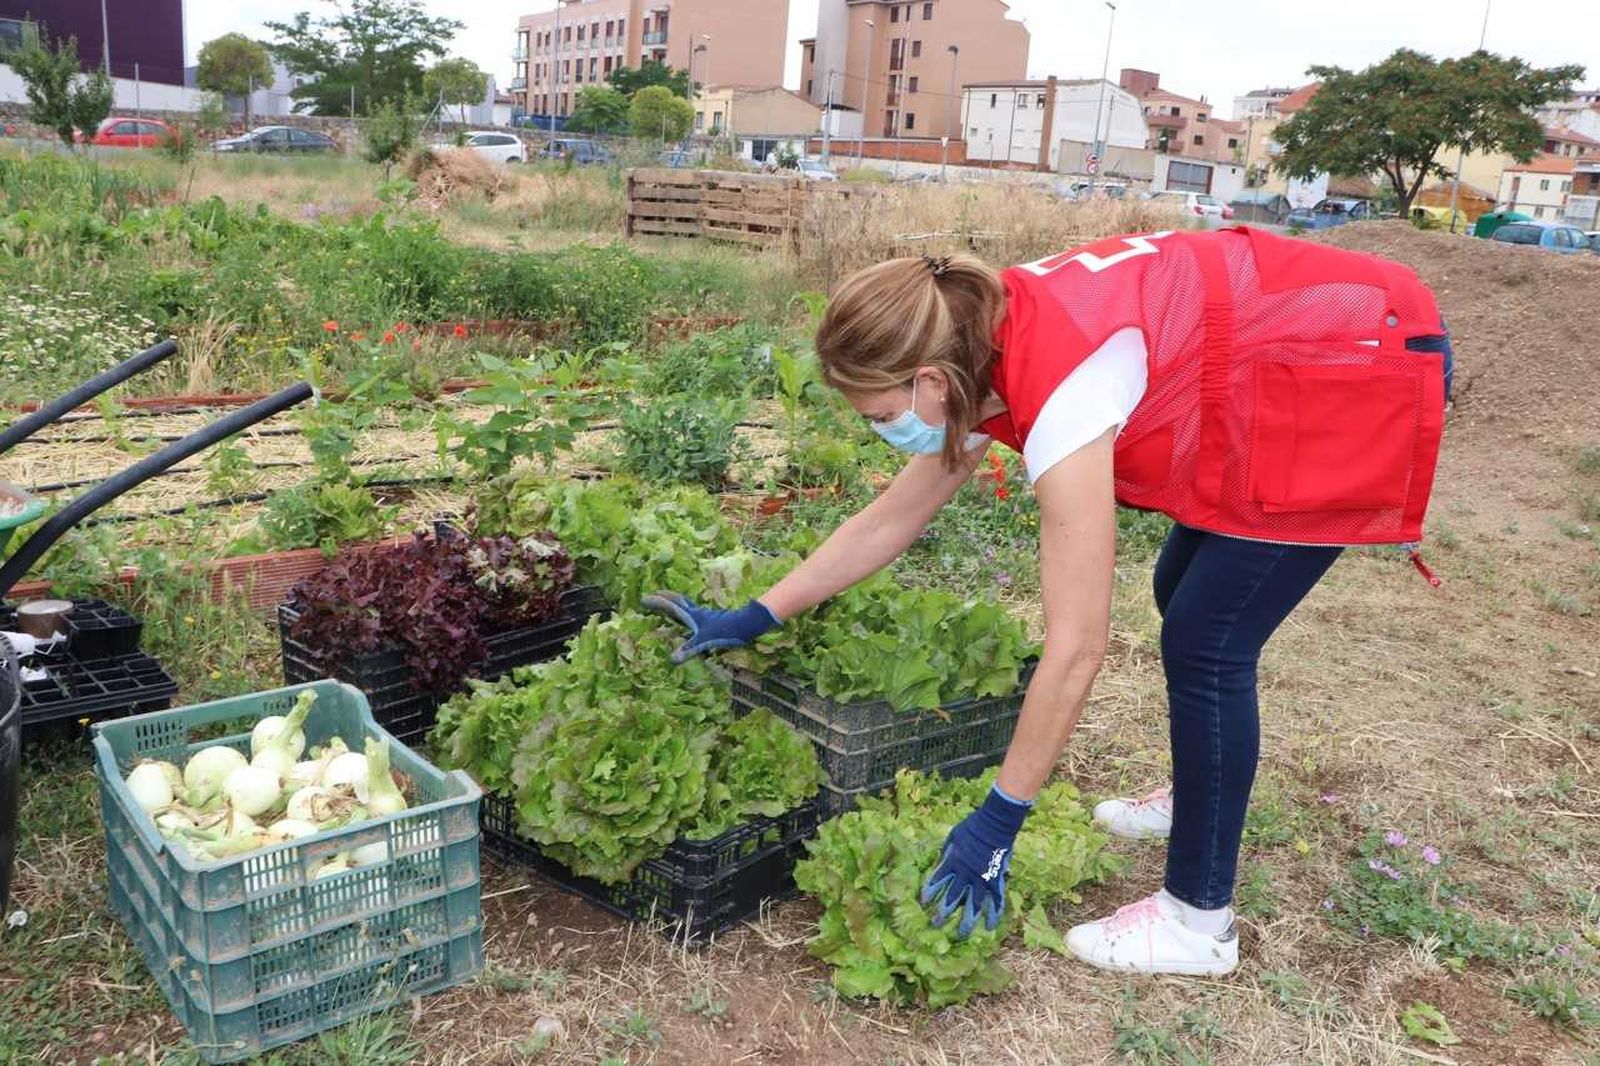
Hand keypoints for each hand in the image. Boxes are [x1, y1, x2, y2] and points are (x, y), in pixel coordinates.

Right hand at [640, 592, 780, 662]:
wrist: (747, 624)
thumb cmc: (725, 631)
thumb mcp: (705, 642)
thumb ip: (689, 650)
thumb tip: (672, 660)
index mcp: (692, 615)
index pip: (671, 606)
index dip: (657, 602)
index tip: (643, 599)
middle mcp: (697, 612)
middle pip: (678, 601)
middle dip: (665, 597)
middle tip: (654, 594)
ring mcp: (705, 616)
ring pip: (687, 606)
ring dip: (676, 603)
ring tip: (669, 604)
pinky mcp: (712, 621)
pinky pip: (694, 614)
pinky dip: (686, 613)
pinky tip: (690, 621)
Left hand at [921, 784, 1032, 936]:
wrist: (995, 823)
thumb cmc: (972, 827)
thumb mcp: (952, 837)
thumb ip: (946, 854)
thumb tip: (940, 865)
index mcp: (952, 862)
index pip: (936, 882)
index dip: (929, 894)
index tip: (923, 904)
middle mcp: (965, 874)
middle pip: (952, 899)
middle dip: (943, 914)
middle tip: (936, 925)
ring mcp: (982, 879)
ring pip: (974, 906)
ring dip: (967, 921)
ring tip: (962, 934)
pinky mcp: (996, 880)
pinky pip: (995, 900)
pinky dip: (993, 914)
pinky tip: (990, 926)